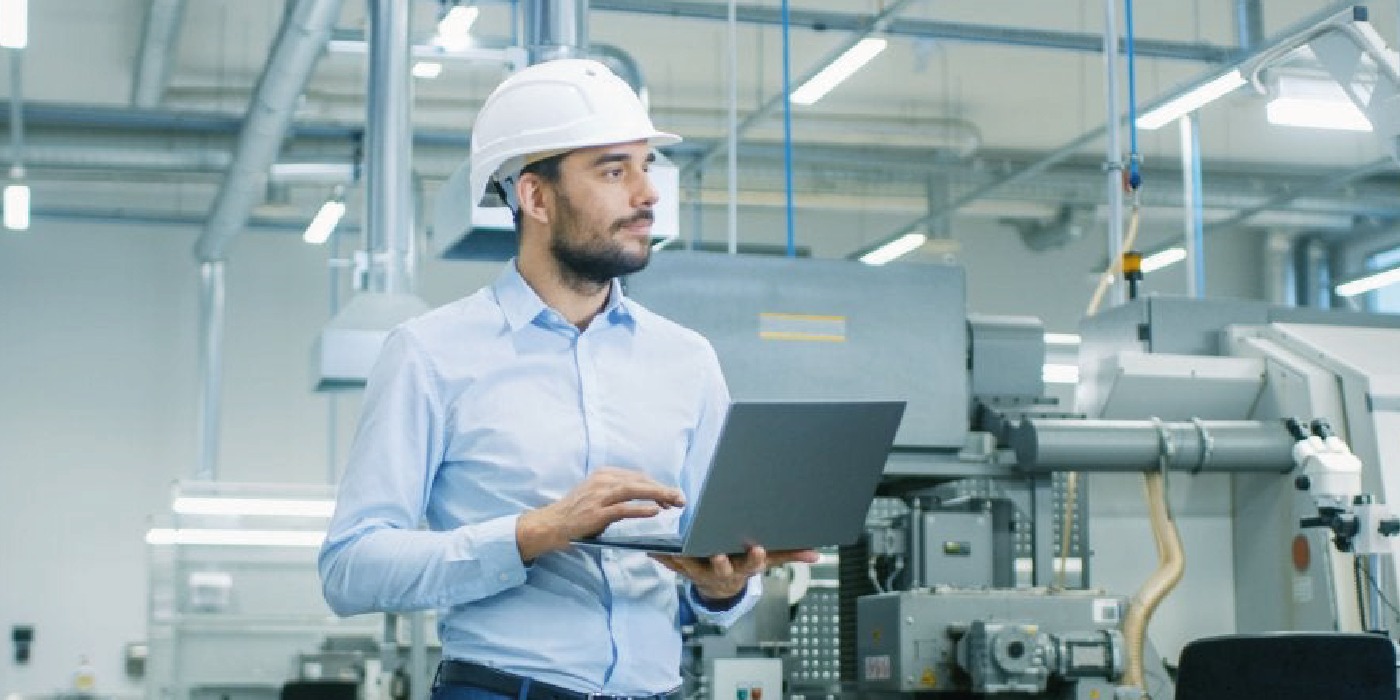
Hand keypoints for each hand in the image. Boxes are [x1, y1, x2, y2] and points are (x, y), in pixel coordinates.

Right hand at [516, 467, 684, 561]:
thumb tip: (648, 500)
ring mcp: (599, 496)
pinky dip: (640, 509)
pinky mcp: (596, 512)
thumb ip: (619, 494)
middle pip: (640, 480)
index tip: (672, 494)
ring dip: (657, 495)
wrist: (551, 525)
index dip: (657, 485)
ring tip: (674, 502)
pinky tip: (655, 512)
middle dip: (663, 489)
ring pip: (634, 490)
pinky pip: (623, 509)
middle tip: (681, 499)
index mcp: (605, 474)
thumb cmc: (576, 513)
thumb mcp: (598, 495)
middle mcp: (603, 481)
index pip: (638, 476)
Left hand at [651, 545, 819, 601]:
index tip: (757, 548)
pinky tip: (653, 549)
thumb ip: (789, 555)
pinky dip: (663, 558)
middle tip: (717, 553)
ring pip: (693, 567)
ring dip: (684, 559)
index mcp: (743, 567)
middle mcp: (723, 571)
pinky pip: (673, 566)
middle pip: (722, 567)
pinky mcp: (685, 571)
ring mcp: (703, 572)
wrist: (720, 588)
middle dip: (720, 561)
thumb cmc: (743, 565)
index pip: (753, 564)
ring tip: (676, 548)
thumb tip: (816, 555)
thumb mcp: (767, 561)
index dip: (755, 557)